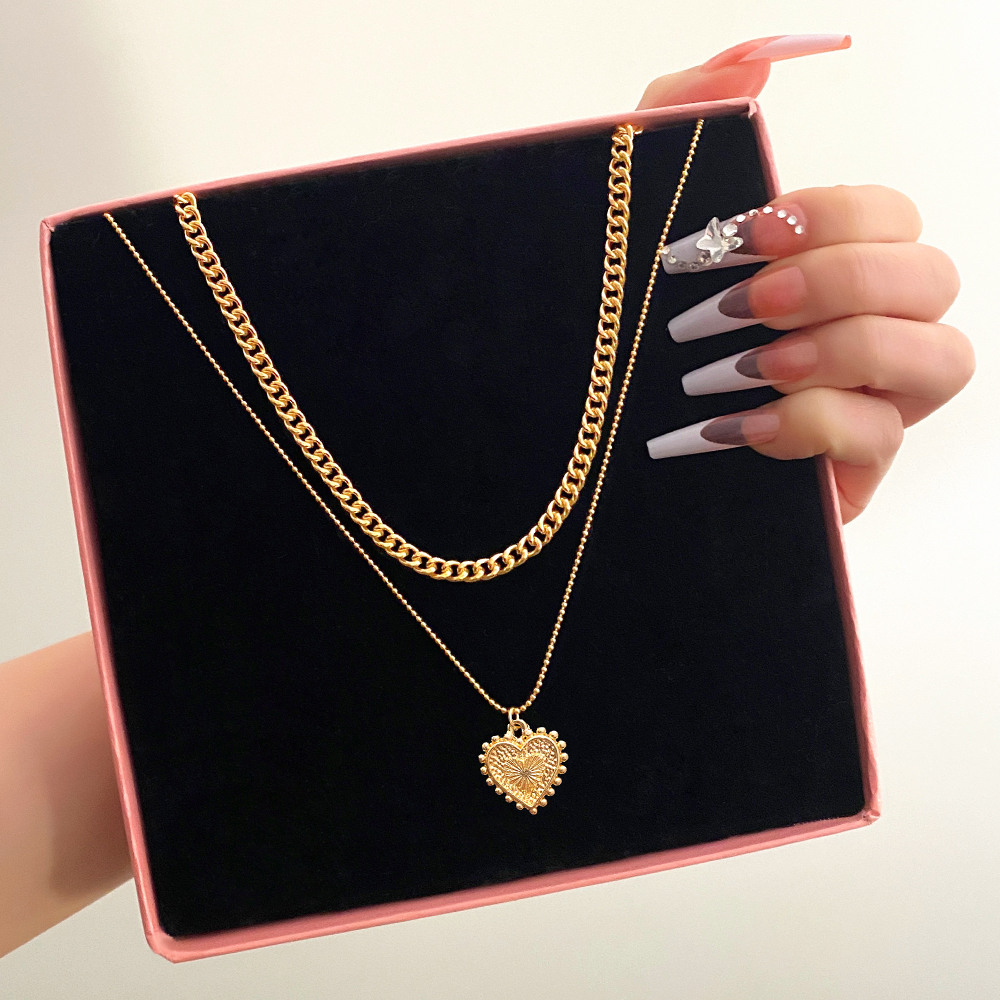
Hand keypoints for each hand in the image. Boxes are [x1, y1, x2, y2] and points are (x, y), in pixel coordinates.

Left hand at [638, 36, 973, 522]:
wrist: (603, 442)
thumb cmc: (633, 328)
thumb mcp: (635, 217)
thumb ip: (680, 120)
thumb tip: (750, 64)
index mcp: (832, 264)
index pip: (890, 216)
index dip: (833, 218)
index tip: (747, 234)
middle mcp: (872, 324)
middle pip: (932, 278)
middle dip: (839, 283)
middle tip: (748, 303)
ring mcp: (873, 396)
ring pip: (941, 358)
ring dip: (839, 353)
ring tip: (746, 367)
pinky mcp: (852, 465)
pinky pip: (880, 439)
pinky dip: (810, 424)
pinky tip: (735, 427)